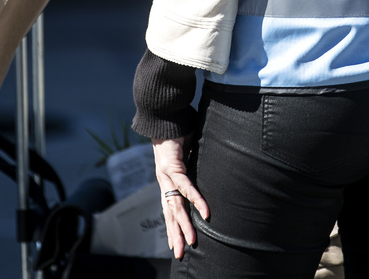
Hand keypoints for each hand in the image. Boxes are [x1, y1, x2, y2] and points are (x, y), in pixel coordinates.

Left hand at [154, 136, 208, 259]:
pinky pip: (186, 187)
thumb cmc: (177, 130)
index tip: (175, 242)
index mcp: (167, 180)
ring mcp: (166, 175)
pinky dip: (196, 199)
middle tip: (180, 254)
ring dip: (184, 225)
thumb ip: (193, 163)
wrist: (164, 114)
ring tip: (191, 242)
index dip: (171, 225)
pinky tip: (204, 212)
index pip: (168, 208)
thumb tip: (205, 167)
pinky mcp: (173, 166)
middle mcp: (164, 181)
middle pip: (169, 213)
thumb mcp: (187, 152)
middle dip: (175, 234)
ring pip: (175, 206)